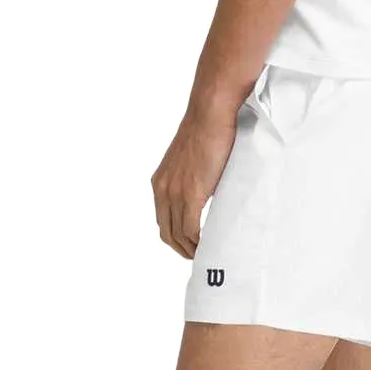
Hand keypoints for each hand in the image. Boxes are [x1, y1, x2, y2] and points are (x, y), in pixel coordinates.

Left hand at [151, 107, 236, 257]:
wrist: (210, 114)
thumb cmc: (207, 129)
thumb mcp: (192, 160)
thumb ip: (194, 179)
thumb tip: (209, 192)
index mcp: (160, 181)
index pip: (162, 220)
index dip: (175, 237)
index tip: (190, 245)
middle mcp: (163, 189)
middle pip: (166, 232)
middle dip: (181, 248)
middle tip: (198, 255)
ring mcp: (175, 193)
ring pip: (178, 234)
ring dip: (191, 248)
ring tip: (206, 254)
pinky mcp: (191, 194)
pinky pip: (190, 229)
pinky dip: (198, 242)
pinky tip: (209, 245)